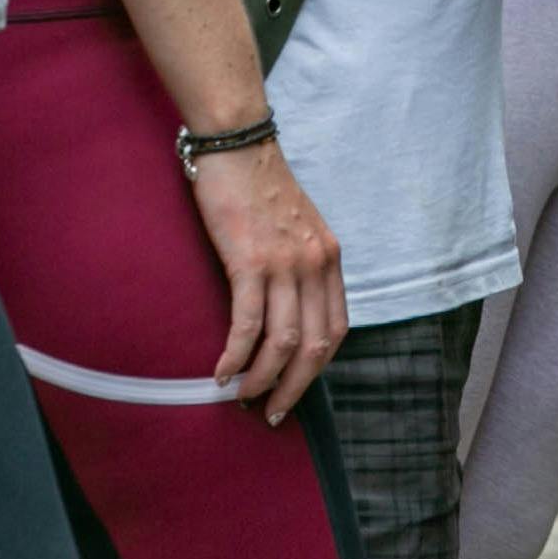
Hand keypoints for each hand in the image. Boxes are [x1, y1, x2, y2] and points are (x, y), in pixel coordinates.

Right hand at [186, 136, 345, 422]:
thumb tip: (284, 311)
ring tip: (240, 398)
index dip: (316, 368)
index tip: (295, 389)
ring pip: (284, 342)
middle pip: (316, 345)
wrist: (237, 145)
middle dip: (294, 387)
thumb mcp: (295, 228)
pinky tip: (221, 374)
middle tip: (271, 414)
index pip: (336, 328)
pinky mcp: (251, 261)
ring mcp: (286, 263)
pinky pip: (248, 324)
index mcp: (330, 258)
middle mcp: (316, 264)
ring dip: (262, 379)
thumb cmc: (258, 186)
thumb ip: (298, 266)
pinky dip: (236, 357)